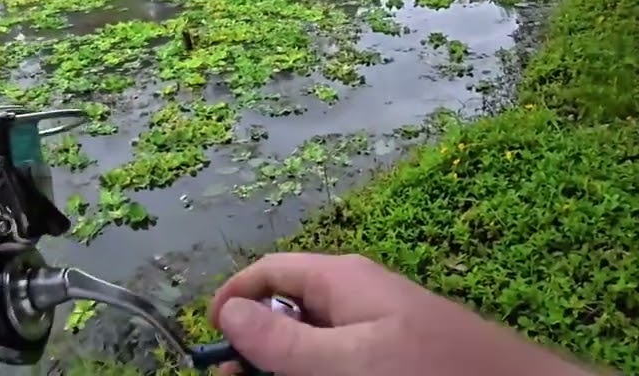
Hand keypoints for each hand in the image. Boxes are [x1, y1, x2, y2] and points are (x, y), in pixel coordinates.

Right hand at [209, 253, 599, 375]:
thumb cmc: (429, 371)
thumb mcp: (348, 361)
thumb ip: (284, 342)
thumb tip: (226, 310)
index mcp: (341, 279)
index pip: (268, 273)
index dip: (232, 302)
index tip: (209, 345)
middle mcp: (355, 297)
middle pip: (286, 314)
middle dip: (258, 349)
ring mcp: (376, 330)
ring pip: (314, 346)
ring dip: (289, 367)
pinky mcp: (394, 358)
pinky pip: (343, 362)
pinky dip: (322, 373)